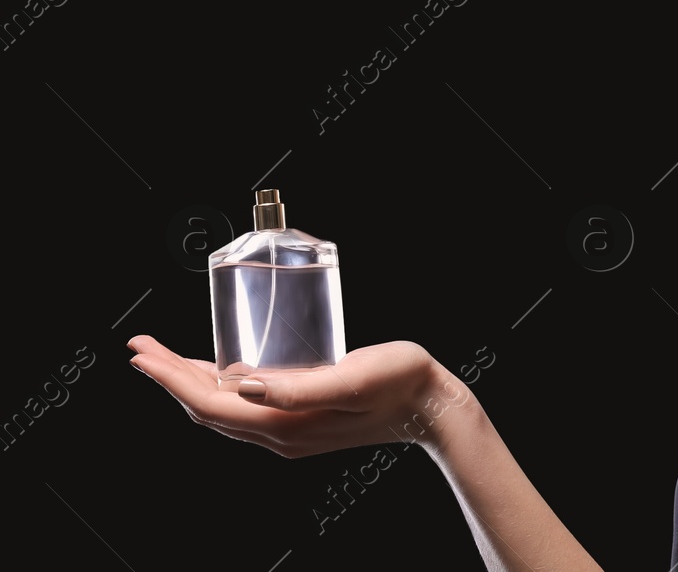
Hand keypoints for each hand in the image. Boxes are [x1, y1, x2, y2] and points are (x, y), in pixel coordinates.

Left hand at [127, 335, 468, 458]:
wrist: (432, 406)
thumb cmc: (399, 382)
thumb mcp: (351, 378)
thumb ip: (299, 386)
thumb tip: (244, 385)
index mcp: (285, 425)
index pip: (210, 403)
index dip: (171, 378)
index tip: (143, 352)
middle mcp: (280, 434)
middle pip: (207, 408)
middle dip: (169, 378)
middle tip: (142, 347)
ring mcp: (289, 431)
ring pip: (222, 410)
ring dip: (189, 383)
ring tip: (165, 358)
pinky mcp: (301, 420)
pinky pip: (244, 408)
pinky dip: (219, 387)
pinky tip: (221, 369)